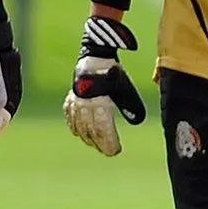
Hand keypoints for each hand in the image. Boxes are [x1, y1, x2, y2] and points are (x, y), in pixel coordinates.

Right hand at [62, 15, 146, 155]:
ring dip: (88, 138)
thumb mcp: (125, 89)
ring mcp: (75, 103)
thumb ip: (131, 106)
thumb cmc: (113, 73)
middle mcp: (85, 105)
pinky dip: (75, 127)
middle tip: (109, 152)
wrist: (94, 56)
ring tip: (96, 145)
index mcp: (100, 103)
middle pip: (91, 132)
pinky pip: (70, 118)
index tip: (116, 151)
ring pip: (80, 127)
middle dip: (100, 144)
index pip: (103, 130)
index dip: (109, 143)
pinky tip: (79, 133)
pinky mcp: (70, 99)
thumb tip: (137, 121)